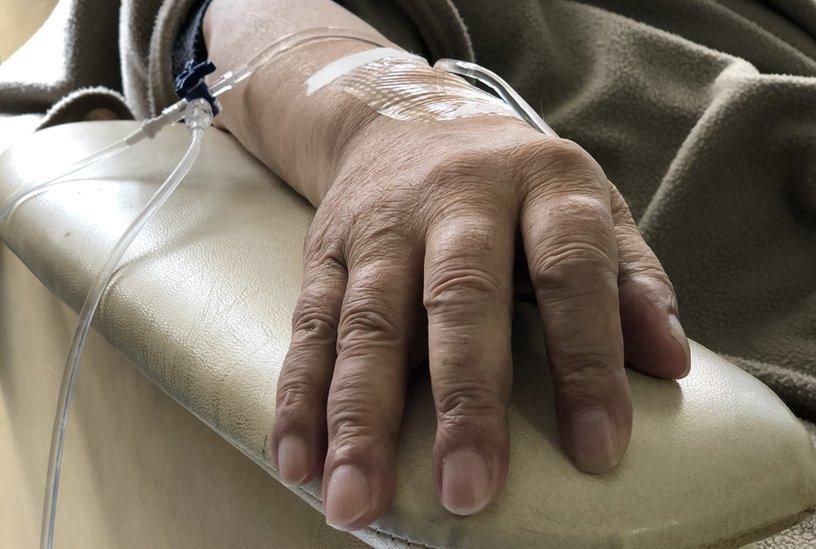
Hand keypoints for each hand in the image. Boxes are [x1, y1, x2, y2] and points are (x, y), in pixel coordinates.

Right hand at [270, 114, 690, 529]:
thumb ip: (631, 277)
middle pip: (459, 299)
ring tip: (353, 500)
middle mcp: (456, 198)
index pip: (572, 271)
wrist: (403, 119)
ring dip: (358, 417)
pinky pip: (310, 327)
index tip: (599, 452)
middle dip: (463, 401)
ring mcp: (382, 225)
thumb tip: (672, 363)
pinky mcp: (325, 249)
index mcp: (541, 184)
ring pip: (367, 323)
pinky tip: (299, 461)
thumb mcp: (588, 204)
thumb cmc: (515, 186)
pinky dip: (300, 397)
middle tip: (466, 494)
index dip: (588, 361)